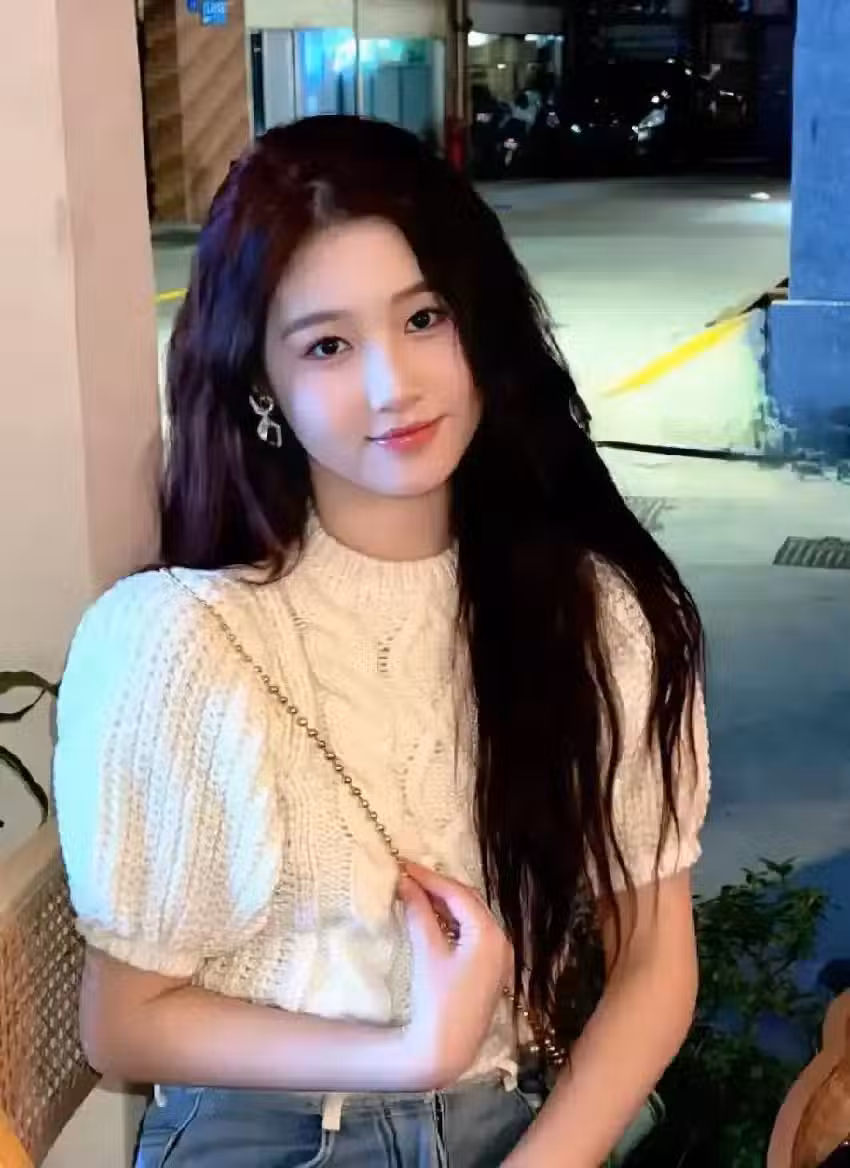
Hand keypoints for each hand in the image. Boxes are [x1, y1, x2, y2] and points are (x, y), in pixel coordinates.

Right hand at [397, 860, 511, 1088]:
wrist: (446, 1049)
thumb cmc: (437, 1000)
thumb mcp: (427, 951)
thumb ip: (419, 912)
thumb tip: (405, 883)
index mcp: (489, 933)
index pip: (458, 893)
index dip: (430, 877)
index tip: (404, 865)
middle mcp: (501, 940)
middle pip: (469, 901)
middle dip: (439, 886)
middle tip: (409, 876)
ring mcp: (499, 956)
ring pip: (472, 916)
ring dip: (446, 903)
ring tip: (417, 891)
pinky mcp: (491, 969)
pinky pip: (474, 933)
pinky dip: (454, 921)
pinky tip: (433, 917)